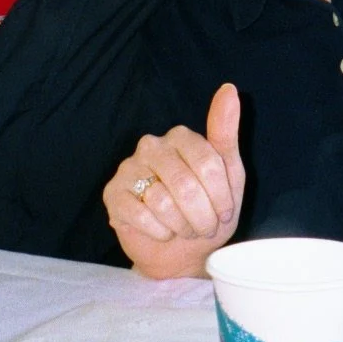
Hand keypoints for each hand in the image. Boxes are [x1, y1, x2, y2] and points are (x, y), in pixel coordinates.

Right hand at [103, 83, 244, 278]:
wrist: (180, 253)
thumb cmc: (207, 210)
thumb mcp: (229, 175)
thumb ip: (226, 132)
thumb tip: (229, 89)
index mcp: (181, 136)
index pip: (209, 164)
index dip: (221, 197)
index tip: (224, 211)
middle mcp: (151, 145)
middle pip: (186, 185)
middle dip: (202, 216)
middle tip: (204, 226)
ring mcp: (129, 168)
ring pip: (163, 202)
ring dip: (182, 226)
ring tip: (185, 228)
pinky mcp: (113, 194)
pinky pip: (141, 215)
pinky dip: (160, 232)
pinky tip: (163, 232)